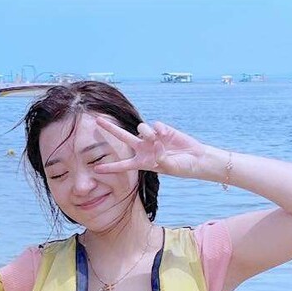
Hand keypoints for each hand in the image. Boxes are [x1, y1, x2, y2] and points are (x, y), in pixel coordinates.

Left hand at [94, 113, 211, 179]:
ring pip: (141, 128)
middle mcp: (144, 148)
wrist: (196, 159)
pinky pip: (156, 125)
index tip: (96, 169)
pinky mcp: (162, 129)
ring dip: (147, 133)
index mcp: (142, 162)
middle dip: (111, 129)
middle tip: (97, 121)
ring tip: (157, 139)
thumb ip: (160, 159)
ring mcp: (152, 138)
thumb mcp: (169, 167)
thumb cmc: (181, 167)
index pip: (123, 165)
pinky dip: (160, 129)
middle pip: (123, 137)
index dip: (110, 168)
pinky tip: (166, 134)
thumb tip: (155, 146)